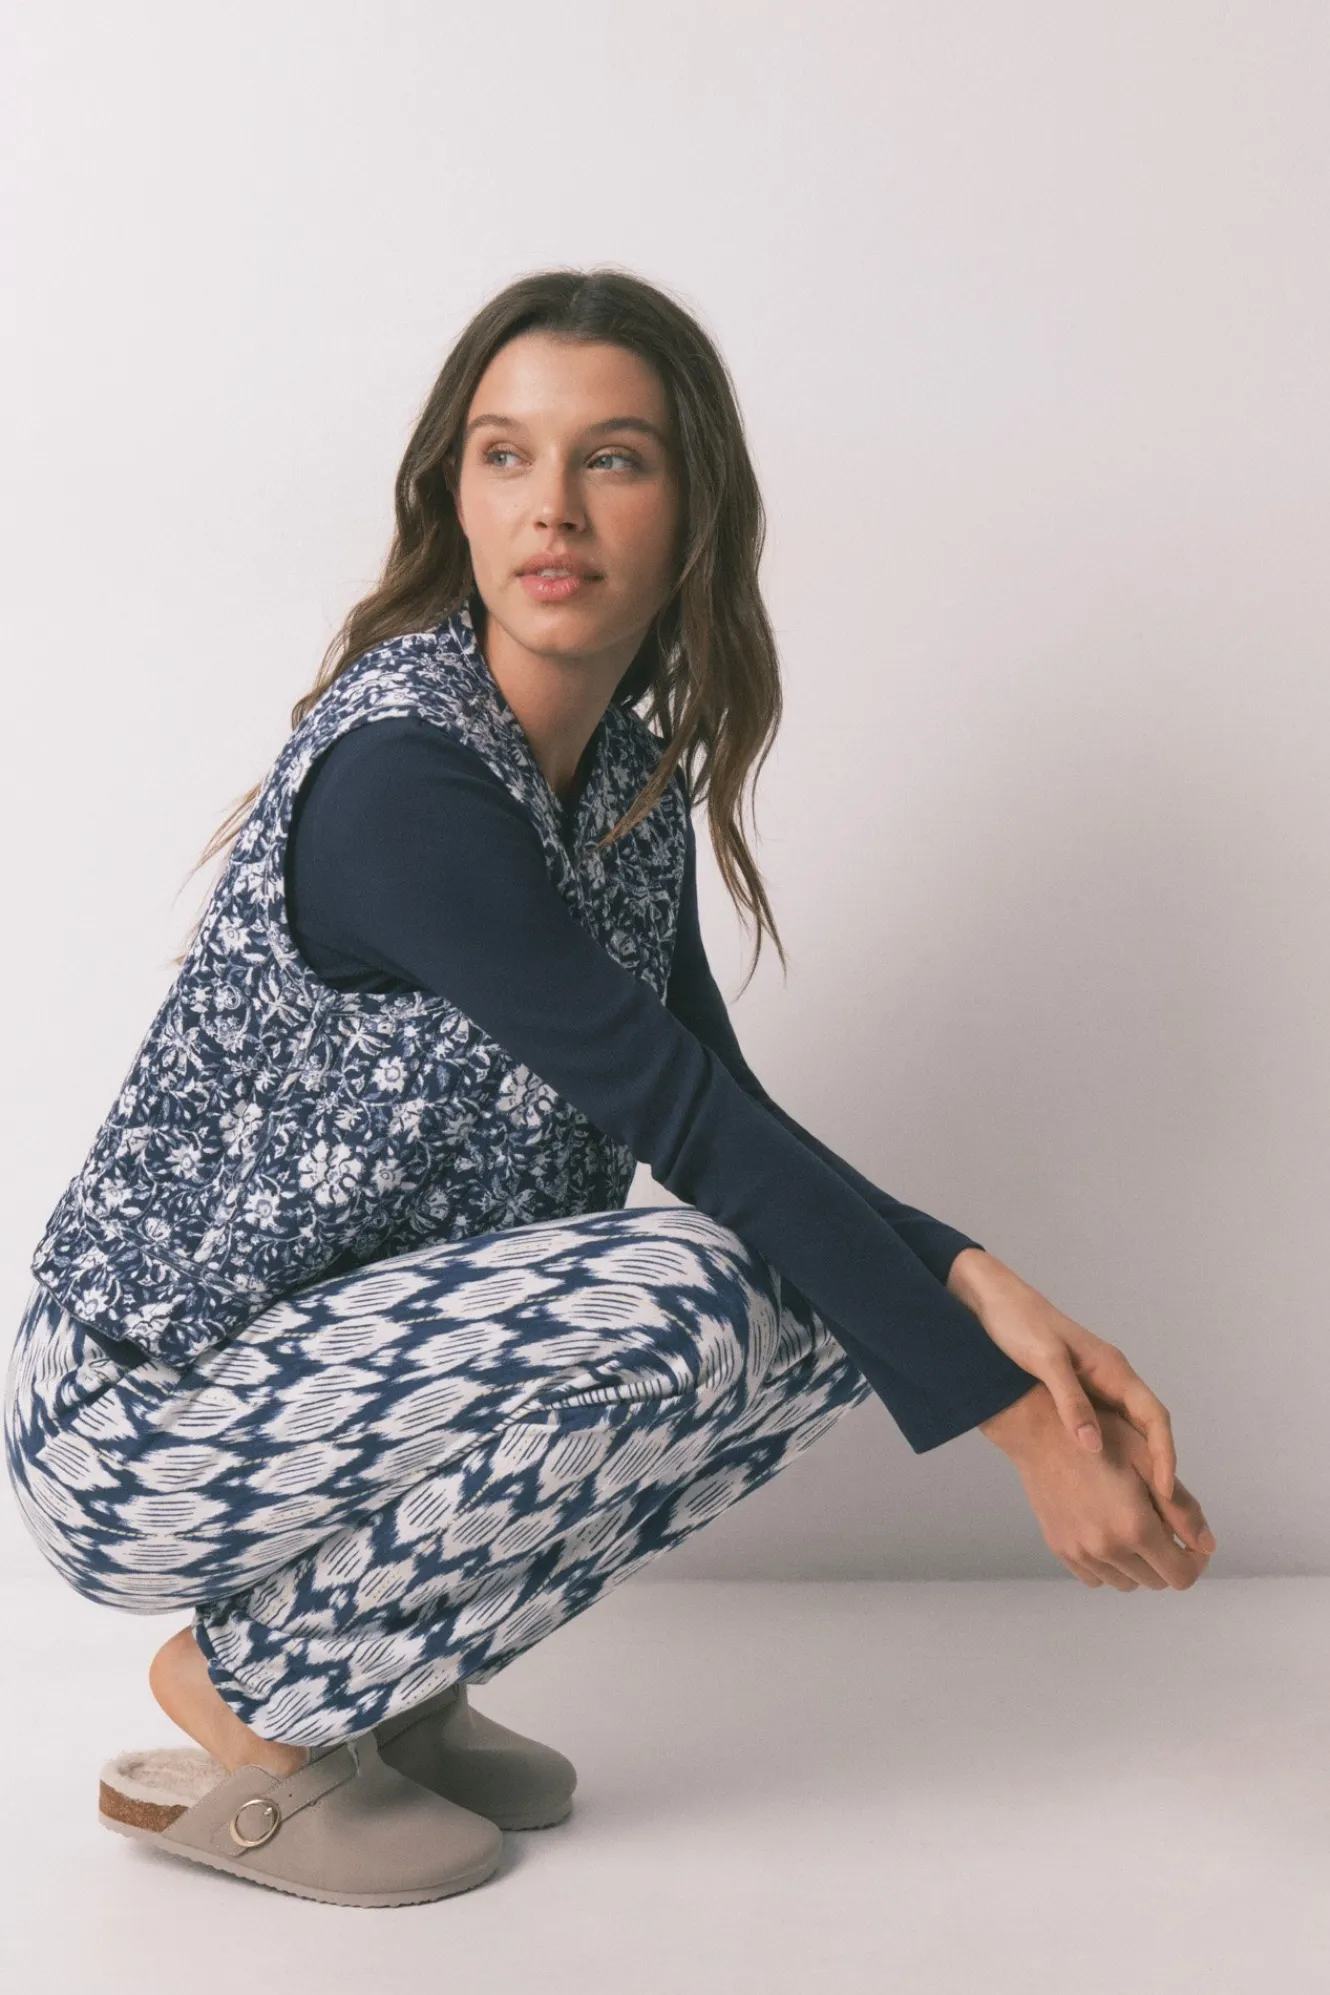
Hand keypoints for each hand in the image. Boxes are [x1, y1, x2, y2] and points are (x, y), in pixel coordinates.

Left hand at [948, 1249, 1181, 1508]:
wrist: (990, 1300)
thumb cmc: (1018, 1323)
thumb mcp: (1044, 1360)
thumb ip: (1070, 1400)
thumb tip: (1093, 1447)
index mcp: (1112, 1369)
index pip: (1155, 1416)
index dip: (1164, 1454)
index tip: (1165, 1490)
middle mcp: (1110, 1379)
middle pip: (1147, 1428)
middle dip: (1157, 1466)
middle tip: (1159, 1510)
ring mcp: (1092, 1386)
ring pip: (1125, 1431)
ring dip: (1133, 1463)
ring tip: (1134, 1503)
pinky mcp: (1071, 1393)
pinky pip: (1099, 1428)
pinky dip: (1105, 1454)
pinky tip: (1095, 1478)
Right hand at [989, 1385, 1214, 1589]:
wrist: (1040, 1431)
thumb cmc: (1100, 1435)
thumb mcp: (1148, 1461)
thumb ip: (1182, 1507)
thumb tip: (1207, 1546)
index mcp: (1135, 1527)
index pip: (1182, 1576)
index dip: (1194, 1563)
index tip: (1190, 1542)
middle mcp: (1108, 1549)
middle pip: (1156, 1582)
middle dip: (1168, 1559)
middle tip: (1160, 1525)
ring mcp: (1081, 1553)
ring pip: (1127, 1583)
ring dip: (1138, 1564)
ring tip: (1131, 1526)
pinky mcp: (1061, 1550)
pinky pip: (1096, 1577)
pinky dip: (1109, 1564)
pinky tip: (1106, 1531)